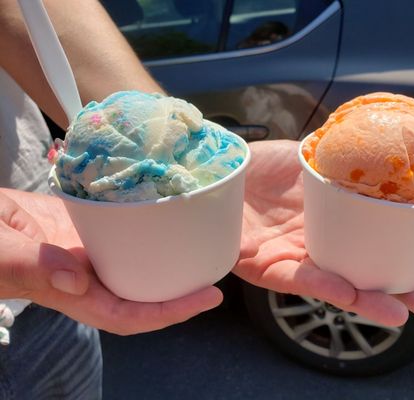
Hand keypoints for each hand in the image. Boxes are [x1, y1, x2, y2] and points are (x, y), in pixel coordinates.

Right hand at [0, 188, 222, 334]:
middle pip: (144, 295)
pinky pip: (126, 239)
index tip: (210, 297)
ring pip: (138, 268)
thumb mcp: (1, 250)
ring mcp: (88, 256)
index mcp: (71, 292)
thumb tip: (76, 282)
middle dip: (183, 291)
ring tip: (205, 246)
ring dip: (170, 263)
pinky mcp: (86, 234)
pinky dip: (150, 233)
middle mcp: (87, 279)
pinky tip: (168, 217)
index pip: (129, 314)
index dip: (171, 313)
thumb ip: (31, 266)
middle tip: (220, 269)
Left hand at [234, 140, 413, 327]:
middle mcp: (323, 245)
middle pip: (370, 276)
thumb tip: (393, 149)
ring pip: (339, 286)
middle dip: (408, 294)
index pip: (387, 247)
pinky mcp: (265, 266)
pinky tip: (351, 293)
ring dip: (371, 302)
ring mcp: (297, 257)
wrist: (221, 165)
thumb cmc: (264, 162)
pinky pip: (298, 279)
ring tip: (404, 314)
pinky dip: (325, 286)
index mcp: (340, 223)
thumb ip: (350, 159)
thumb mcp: (314, 155)